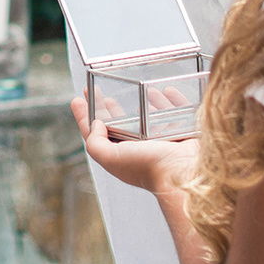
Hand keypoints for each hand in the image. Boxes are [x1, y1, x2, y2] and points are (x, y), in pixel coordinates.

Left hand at [72, 94, 200, 193]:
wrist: (186, 173)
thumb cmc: (149, 167)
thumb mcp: (111, 157)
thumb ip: (96, 143)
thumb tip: (97, 123)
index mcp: (122, 155)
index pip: (97, 134)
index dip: (85, 116)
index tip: (77, 99)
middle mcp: (141, 150)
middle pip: (119, 124)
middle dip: (107, 107)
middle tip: (96, 91)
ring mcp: (163, 143)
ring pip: (149, 118)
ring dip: (141, 103)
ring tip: (132, 90)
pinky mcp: (183, 135)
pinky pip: (176, 113)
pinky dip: (170, 102)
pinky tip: (164, 92)